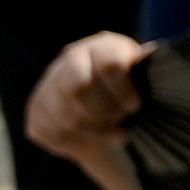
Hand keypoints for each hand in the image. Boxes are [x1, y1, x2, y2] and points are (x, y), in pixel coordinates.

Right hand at [22, 32, 154, 189]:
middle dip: (105, 111)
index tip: (136, 106)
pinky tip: (93, 140)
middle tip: (122, 122)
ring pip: (66, 117)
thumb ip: (146, 66)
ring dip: (95, 132)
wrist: (109, 112)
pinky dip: (76, 143)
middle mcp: (68, 61)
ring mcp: (47, 88)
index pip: (107, 64)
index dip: (123, 88)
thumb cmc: (134, 88)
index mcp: (100, 47)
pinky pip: (53, 134)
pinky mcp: (35, 115)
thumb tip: (153, 50)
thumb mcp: (143, 75)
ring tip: (117, 135)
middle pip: (78, 88)